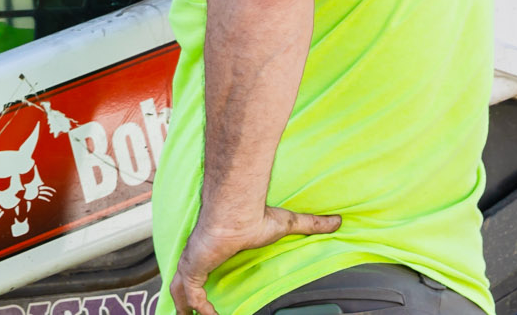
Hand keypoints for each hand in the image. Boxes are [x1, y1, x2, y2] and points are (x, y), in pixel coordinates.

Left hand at [168, 207, 341, 314]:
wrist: (236, 212)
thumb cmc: (254, 216)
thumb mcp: (286, 225)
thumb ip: (309, 225)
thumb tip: (336, 221)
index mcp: (214, 249)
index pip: (203, 270)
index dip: (202, 284)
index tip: (210, 299)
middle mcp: (200, 256)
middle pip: (184, 284)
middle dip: (185, 299)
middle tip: (192, 314)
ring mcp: (193, 263)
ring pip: (180, 292)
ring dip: (184, 306)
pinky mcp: (192, 269)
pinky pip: (190, 296)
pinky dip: (197, 309)